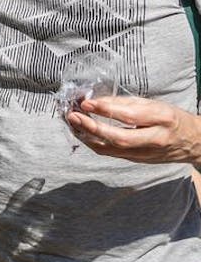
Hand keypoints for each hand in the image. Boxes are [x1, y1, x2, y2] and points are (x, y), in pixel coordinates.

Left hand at [66, 96, 200, 164]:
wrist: (192, 142)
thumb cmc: (171, 118)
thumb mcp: (153, 103)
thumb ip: (125, 103)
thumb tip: (96, 101)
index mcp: (162, 119)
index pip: (130, 116)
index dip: (105, 110)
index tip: (86, 103)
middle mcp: (155, 139)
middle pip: (120, 138)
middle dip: (93, 128)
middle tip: (74, 116)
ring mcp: (146, 153)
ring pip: (112, 149)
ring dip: (88, 137)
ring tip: (73, 124)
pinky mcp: (138, 160)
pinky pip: (112, 153)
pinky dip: (94, 143)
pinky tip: (83, 133)